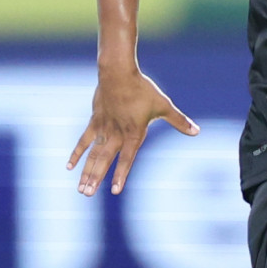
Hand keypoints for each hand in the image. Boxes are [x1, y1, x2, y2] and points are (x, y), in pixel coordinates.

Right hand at [67, 67, 198, 196]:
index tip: (115, 190)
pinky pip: (84, 141)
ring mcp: (103, 129)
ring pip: (93, 155)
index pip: (127, 159)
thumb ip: (179, 121)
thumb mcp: (163, 105)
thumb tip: (196, 131)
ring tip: (81, 188)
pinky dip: (77, 154)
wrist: (117, 73)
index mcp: (133, 134)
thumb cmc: (142, 89)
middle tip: (87, 195)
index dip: (121, 175)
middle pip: (104, 160)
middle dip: (95, 179)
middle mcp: (116, 135)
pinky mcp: (94, 121)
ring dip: (86, 172)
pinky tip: (69, 166)